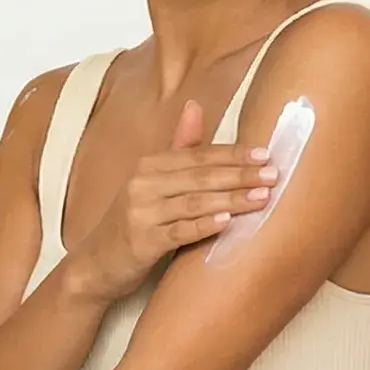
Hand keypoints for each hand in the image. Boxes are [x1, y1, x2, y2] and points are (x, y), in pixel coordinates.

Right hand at [65, 99, 276, 300]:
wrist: (96, 265)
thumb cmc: (133, 222)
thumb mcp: (152, 182)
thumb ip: (179, 148)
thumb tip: (195, 104)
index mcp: (149, 165)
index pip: (198, 155)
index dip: (233, 154)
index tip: (265, 154)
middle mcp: (142, 184)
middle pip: (200, 176)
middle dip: (239, 174)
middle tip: (274, 174)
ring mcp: (140, 213)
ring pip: (194, 202)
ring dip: (231, 198)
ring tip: (262, 198)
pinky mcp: (141, 242)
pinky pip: (179, 231)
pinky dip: (204, 225)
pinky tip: (228, 222)